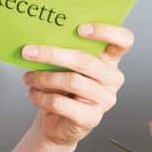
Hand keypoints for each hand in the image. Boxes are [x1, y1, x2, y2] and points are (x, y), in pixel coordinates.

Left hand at [21, 23, 134, 150]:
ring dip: (44, 78)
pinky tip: (33, 93)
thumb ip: (62, 51)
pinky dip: (41, 97)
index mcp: (109, 60)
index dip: (106, 31)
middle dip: (52, 54)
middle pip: (85, 61)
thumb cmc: (61, 88)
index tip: (80, 29)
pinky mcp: (90, 119)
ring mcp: (104, 100)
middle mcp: (112, 79)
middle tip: (28, 52)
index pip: (124, 40)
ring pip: (72, 81)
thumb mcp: (64, 66)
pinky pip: (61, 103)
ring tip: (28, 77)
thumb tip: (39, 38)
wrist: (56, 122)